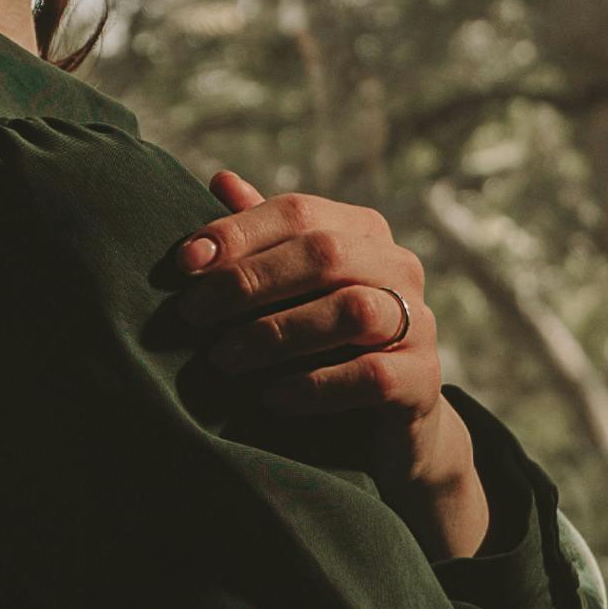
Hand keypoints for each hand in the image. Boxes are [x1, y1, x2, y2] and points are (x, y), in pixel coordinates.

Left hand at [157, 168, 483, 569]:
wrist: (383, 429)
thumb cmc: (325, 346)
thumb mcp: (293, 291)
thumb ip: (264, 239)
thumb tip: (221, 179)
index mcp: (365, 232)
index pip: (299, 211)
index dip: (239, 231)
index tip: (184, 263)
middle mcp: (398, 267)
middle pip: (324, 254)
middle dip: (249, 283)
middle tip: (194, 316)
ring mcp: (419, 322)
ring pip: (350, 312)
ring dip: (276, 335)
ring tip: (223, 360)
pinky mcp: (423, 379)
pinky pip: (371, 374)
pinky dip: (314, 385)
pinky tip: (271, 397)